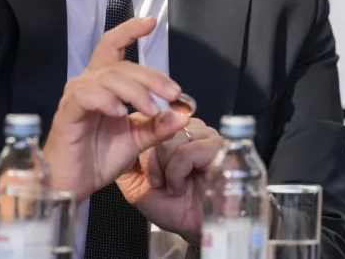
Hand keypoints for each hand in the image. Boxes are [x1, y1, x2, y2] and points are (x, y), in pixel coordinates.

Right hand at [43, 17, 189, 201]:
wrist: (72, 183)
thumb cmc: (99, 158)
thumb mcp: (138, 140)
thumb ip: (159, 126)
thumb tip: (183, 113)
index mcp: (106, 84)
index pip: (115, 46)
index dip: (131, 30)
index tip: (151, 21)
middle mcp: (89, 83)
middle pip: (124, 66)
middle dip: (152, 77)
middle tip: (173, 94)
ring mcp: (77, 96)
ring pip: (110, 78)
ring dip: (136, 92)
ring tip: (151, 110)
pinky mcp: (68, 111)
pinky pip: (87, 95)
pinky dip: (107, 101)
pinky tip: (120, 113)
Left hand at [116, 119, 224, 244]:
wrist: (189, 226)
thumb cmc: (167, 205)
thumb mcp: (134, 180)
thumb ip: (128, 155)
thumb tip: (127, 128)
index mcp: (167, 131)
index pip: (147, 118)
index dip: (141, 142)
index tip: (144, 170)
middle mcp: (186, 127)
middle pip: (157, 129)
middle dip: (151, 163)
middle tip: (159, 183)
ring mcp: (204, 133)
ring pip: (170, 139)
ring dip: (165, 170)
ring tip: (173, 185)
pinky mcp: (217, 145)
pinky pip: (185, 152)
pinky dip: (177, 174)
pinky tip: (182, 186)